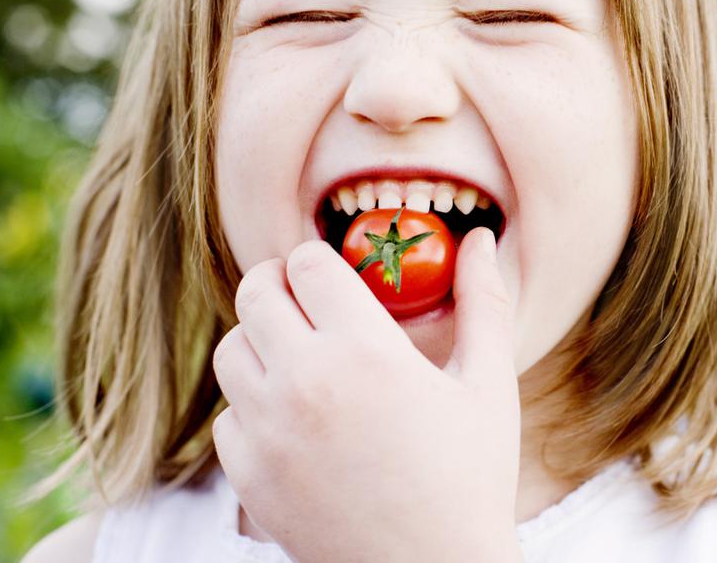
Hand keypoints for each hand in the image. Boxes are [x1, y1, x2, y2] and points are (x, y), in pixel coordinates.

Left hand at [212, 228, 522, 561]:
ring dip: (262, 341)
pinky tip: (297, 421)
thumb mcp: (488, 384)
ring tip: (302, 358)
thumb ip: (483, 301)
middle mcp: (305, 382)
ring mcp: (268, 432)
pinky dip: (253, 408)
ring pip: (231, 349)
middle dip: (281, 286)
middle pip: (255, 292)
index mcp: (366, 350)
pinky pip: (228, 415)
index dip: (321, 260)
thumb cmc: (471, 478)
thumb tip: (479, 238)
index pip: (307, 263)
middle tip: (307, 302)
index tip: (337, 276)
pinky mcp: (249, 476)